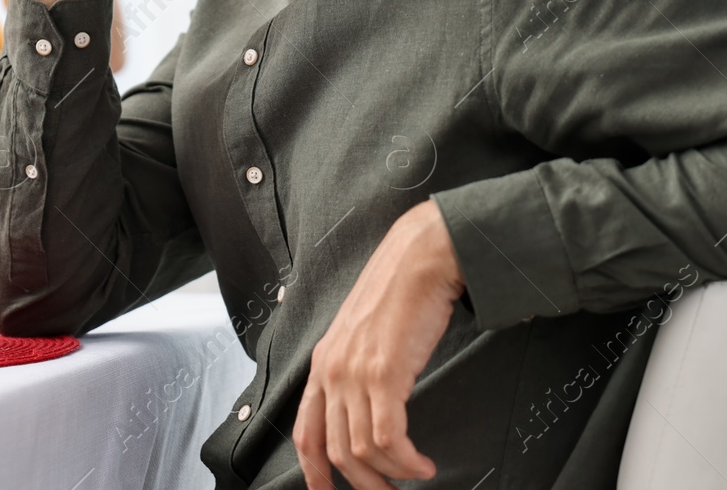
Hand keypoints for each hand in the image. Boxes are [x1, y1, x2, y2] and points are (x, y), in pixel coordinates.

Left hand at [293, 200, 465, 488]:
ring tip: (416, 475)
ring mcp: (354, 372)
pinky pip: (387, 437)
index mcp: (323, 363)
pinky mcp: (384, 373)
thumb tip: (370, 409)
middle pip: (334, 450)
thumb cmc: (399, 293)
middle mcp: (331, 370)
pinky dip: (406, 460)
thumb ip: (357, 369)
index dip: (314, 472)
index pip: (305, 432)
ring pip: (361, 450)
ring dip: (391, 474)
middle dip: (363, 483)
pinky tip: (422, 463)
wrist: (419, 260)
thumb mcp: (363, 335)